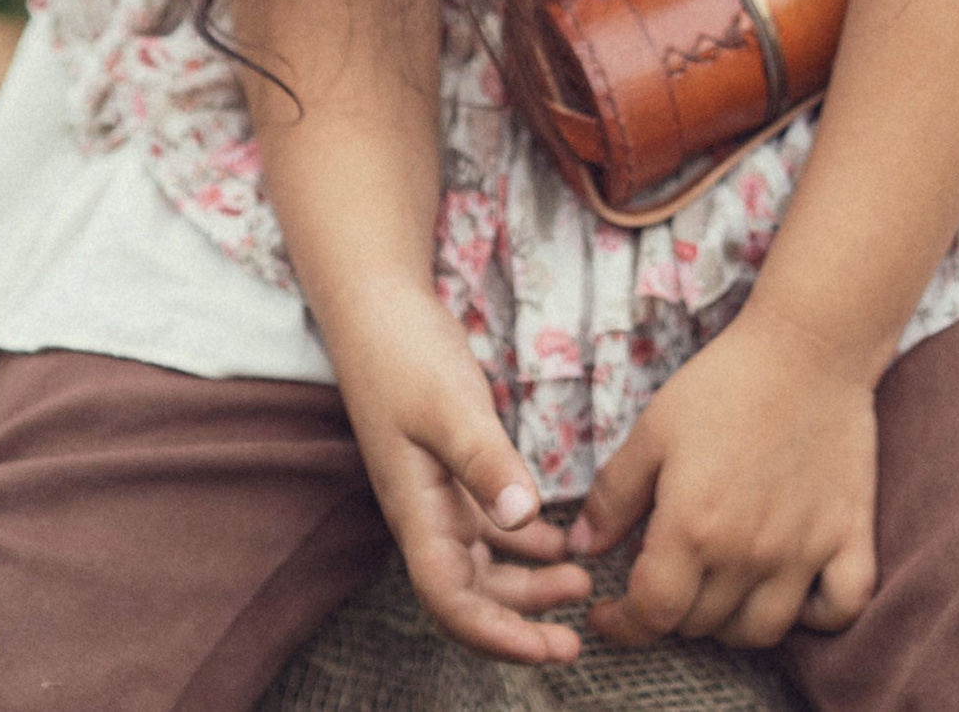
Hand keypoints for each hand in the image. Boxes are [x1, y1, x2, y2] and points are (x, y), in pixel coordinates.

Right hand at [325, 279, 591, 663]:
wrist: (377, 308)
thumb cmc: (403, 353)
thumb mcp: (448, 404)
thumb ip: (484, 460)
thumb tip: (522, 517)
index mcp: (416, 511)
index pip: (450, 600)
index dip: (496, 636)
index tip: (547, 649)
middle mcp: (426, 514)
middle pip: (471, 596)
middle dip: (521, 624)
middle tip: (577, 638)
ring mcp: (439, 494)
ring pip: (485, 565)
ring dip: (529, 584)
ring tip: (581, 583)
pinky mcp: (455, 470)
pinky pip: (491, 527)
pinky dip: (526, 541)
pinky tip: (562, 541)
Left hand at [569, 302, 879, 650]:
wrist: (808, 346)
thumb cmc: (725, 382)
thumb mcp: (653, 430)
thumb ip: (614, 495)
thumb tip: (582, 548)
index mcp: (693, 528)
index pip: (652, 613)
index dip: (623, 623)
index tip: (610, 613)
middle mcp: (748, 553)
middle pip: (702, 625)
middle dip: (672, 611)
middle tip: (667, 577)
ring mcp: (805, 551)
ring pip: (763, 632)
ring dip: (732, 623)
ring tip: (718, 589)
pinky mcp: (850, 536)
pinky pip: (841, 609)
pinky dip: (817, 615)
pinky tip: (794, 591)